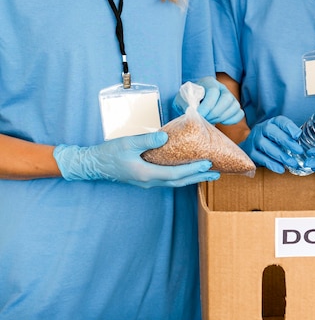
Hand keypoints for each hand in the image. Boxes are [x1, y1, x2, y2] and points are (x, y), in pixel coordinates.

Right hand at [53, 132, 219, 187]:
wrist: (93, 164)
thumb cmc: (108, 153)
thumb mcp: (127, 143)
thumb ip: (146, 140)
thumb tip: (165, 137)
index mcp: (147, 174)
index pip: (175, 174)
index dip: (193, 170)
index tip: (208, 164)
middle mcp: (150, 181)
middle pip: (180, 182)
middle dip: (199, 178)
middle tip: (217, 174)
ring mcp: (148, 182)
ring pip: (175, 183)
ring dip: (192, 178)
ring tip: (207, 174)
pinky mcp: (146, 179)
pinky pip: (168, 180)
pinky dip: (181, 177)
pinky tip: (187, 171)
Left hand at [174, 76, 243, 124]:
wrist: (193, 104)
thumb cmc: (187, 101)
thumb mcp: (181, 100)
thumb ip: (185, 104)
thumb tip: (192, 112)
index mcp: (209, 82)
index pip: (213, 92)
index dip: (207, 105)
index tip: (199, 115)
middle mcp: (222, 88)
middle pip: (226, 99)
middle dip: (215, 113)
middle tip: (205, 120)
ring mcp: (231, 97)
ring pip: (234, 106)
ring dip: (222, 117)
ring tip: (210, 121)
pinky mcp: (234, 107)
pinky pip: (239, 114)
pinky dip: (231, 120)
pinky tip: (220, 122)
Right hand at [239, 116, 303, 173]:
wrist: (250, 146)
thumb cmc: (271, 140)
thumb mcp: (280, 134)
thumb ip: (291, 136)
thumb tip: (306, 142)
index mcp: (271, 123)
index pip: (280, 121)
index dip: (289, 127)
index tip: (298, 135)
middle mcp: (261, 129)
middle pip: (271, 131)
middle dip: (286, 141)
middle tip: (299, 151)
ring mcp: (254, 140)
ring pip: (265, 146)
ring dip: (280, 155)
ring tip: (293, 163)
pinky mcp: (250, 152)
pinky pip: (260, 158)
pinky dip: (271, 164)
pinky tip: (281, 169)